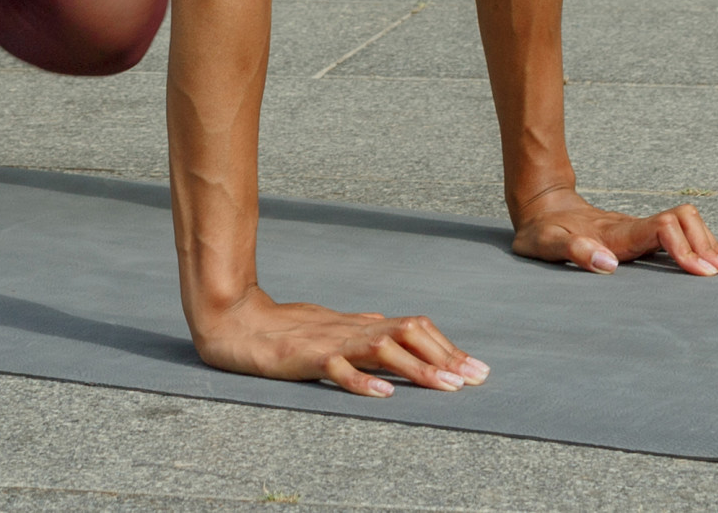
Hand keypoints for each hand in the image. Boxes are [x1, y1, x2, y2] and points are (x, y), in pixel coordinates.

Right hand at [192, 291, 490, 397]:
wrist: (240, 323)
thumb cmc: (289, 328)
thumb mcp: (337, 328)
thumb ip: (366, 330)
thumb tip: (397, 328)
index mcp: (364, 325)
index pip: (416, 329)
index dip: (448, 348)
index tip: (477, 370)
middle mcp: (354, 330)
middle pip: (409, 334)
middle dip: (446, 357)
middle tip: (476, 379)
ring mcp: (331, 342)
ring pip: (381, 349)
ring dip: (418, 368)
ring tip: (446, 387)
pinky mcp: (307, 358)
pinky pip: (338, 369)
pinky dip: (362, 380)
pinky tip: (384, 394)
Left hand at [510, 185, 717, 275]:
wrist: (542, 206)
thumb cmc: (542, 231)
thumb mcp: (545, 243)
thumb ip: (572, 251)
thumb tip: (608, 264)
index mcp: (617, 233)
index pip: (663, 229)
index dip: (684, 248)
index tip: (702, 273)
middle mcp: (634, 228)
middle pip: (685, 222)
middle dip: (708, 246)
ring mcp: (640, 229)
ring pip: (687, 225)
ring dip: (710, 244)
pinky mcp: (642, 234)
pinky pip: (680, 233)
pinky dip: (701, 244)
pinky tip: (717, 257)